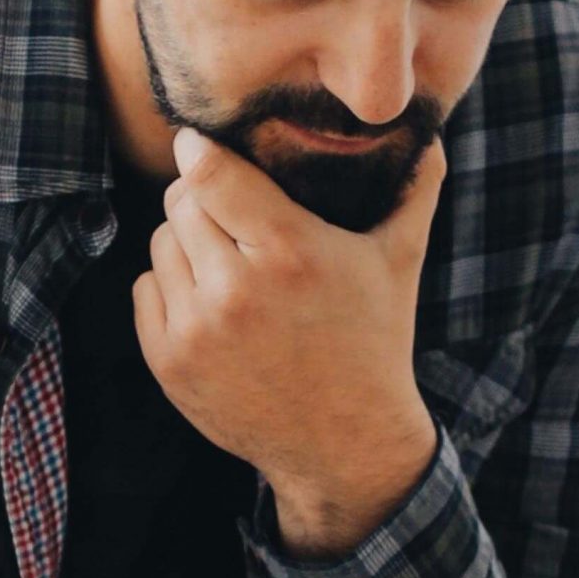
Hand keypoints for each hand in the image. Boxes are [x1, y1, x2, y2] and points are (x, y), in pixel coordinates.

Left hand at [134, 129, 446, 554]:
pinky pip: (146, 288)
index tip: (196, 141)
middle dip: (202, 197)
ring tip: (228, 262)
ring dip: (186, 242)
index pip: (210, 173)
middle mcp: (236, 290)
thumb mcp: (400, 262)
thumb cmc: (374, 341)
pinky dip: (170, 286)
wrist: (343, 443)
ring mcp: (196, 330)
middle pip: (181, 202)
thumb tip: (433, 134)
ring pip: (160, 243)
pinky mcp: (168, 362)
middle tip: (230, 211)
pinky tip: (212, 302)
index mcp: (291, 253)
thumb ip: (416, 190)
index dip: (198, 149)